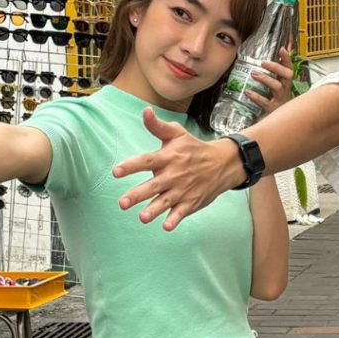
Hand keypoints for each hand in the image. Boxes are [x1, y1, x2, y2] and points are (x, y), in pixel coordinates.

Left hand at [113, 108, 244, 229]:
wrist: (222, 163)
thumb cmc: (194, 148)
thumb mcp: (177, 134)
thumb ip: (157, 126)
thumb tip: (144, 111)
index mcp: (168, 157)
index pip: (147, 161)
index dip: (131, 166)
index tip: (116, 172)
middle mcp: (174, 174)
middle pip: (153, 186)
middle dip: (138, 194)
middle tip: (122, 203)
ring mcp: (183, 189)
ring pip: (165, 202)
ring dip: (154, 210)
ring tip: (142, 217)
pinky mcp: (191, 202)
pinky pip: (182, 212)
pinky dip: (175, 219)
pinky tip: (166, 226)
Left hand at [243, 47, 292, 116]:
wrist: (278, 125)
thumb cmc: (274, 103)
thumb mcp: (274, 88)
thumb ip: (272, 75)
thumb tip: (264, 63)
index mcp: (285, 84)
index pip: (289, 68)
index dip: (287, 59)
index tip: (282, 50)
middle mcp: (286, 91)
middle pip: (287, 75)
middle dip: (276, 67)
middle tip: (263, 62)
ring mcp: (281, 101)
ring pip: (277, 87)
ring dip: (265, 79)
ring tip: (254, 74)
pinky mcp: (273, 110)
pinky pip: (266, 102)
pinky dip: (256, 96)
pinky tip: (248, 92)